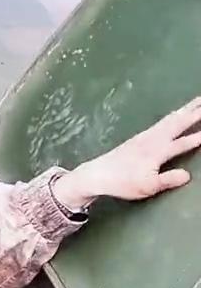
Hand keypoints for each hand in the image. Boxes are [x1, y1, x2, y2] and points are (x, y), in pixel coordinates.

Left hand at [53, 96, 200, 209]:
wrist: (97, 174)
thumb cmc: (123, 183)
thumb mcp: (146, 186)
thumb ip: (166, 180)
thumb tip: (187, 175)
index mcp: (156, 152)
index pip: (181, 144)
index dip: (197, 138)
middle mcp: (152, 140)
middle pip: (177, 123)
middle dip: (194, 113)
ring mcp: (146, 136)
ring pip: (170, 119)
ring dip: (185, 109)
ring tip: (198, 101)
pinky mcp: (140, 136)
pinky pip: (162, 121)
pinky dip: (173, 115)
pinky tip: (176, 113)